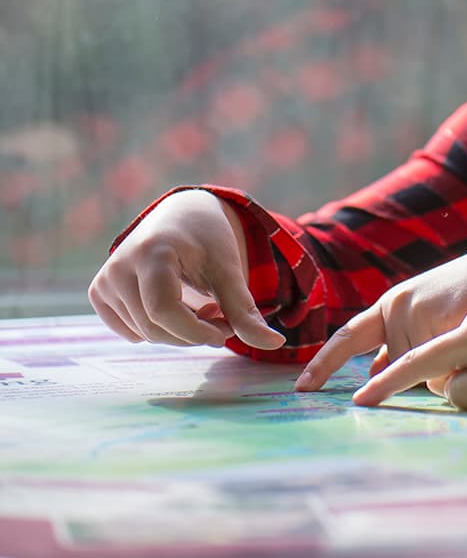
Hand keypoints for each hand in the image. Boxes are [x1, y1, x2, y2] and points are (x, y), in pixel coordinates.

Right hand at [88, 188, 284, 349]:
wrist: (181, 215)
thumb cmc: (208, 239)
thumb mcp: (229, 269)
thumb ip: (245, 309)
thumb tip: (274, 344)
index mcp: (152, 252)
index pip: (164, 310)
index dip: (196, 331)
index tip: (225, 330)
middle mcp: (119, 265)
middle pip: (155, 327)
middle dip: (194, 332)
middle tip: (221, 317)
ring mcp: (104, 279)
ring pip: (144, 334)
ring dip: (179, 332)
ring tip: (202, 308)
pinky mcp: (99, 291)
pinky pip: (130, 331)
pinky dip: (158, 329)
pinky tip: (176, 308)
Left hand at [295, 233, 466, 391]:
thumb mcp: (429, 319)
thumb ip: (402, 344)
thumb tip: (376, 373)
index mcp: (391, 306)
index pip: (348, 340)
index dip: (323, 364)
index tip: (303, 389)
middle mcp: (397, 307)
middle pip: (396, 370)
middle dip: (423, 372)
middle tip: (454, 343)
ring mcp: (418, 311)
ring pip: (420, 372)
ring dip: (445, 369)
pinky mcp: (441, 318)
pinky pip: (442, 365)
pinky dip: (459, 364)